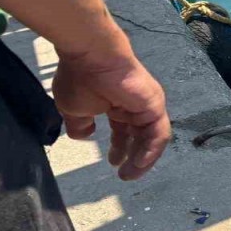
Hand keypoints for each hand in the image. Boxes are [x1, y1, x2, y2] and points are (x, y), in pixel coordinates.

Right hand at [53, 46, 171, 180]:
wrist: (91, 56)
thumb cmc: (80, 79)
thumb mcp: (73, 109)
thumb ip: (79, 125)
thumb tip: (84, 134)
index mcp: (116, 105)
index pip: (124, 130)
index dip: (119, 147)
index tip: (113, 162)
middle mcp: (134, 105)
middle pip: (140, 136)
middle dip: (133, 157)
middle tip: (125, 175)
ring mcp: (147, 105)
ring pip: (151, 138)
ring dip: (143, 160)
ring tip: (130, 174)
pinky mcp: (154, 105)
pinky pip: (158, 134)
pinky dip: (150, 151)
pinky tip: (139, 164)